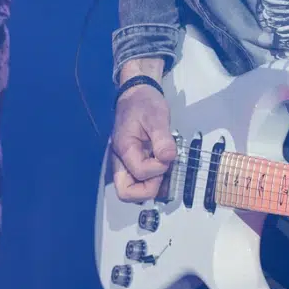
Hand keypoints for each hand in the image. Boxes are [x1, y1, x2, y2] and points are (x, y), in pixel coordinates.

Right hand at [109, 83, 176, 201]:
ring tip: (165, 170)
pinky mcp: (132, 165)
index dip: (158, 169)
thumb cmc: (144, 103)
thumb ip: (162, 139)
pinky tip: (164, 170)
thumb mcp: (156, 117)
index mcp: (124, 148)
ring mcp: (125, 165)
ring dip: (152, 187)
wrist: (137, 95)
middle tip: (163, 172)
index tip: (167, 156)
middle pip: (126, 193)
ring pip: (133, 192)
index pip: (140, 173)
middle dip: (149, 189)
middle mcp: (120, 161)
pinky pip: (140, 184)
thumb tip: (168, 158)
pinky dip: (154, 183)